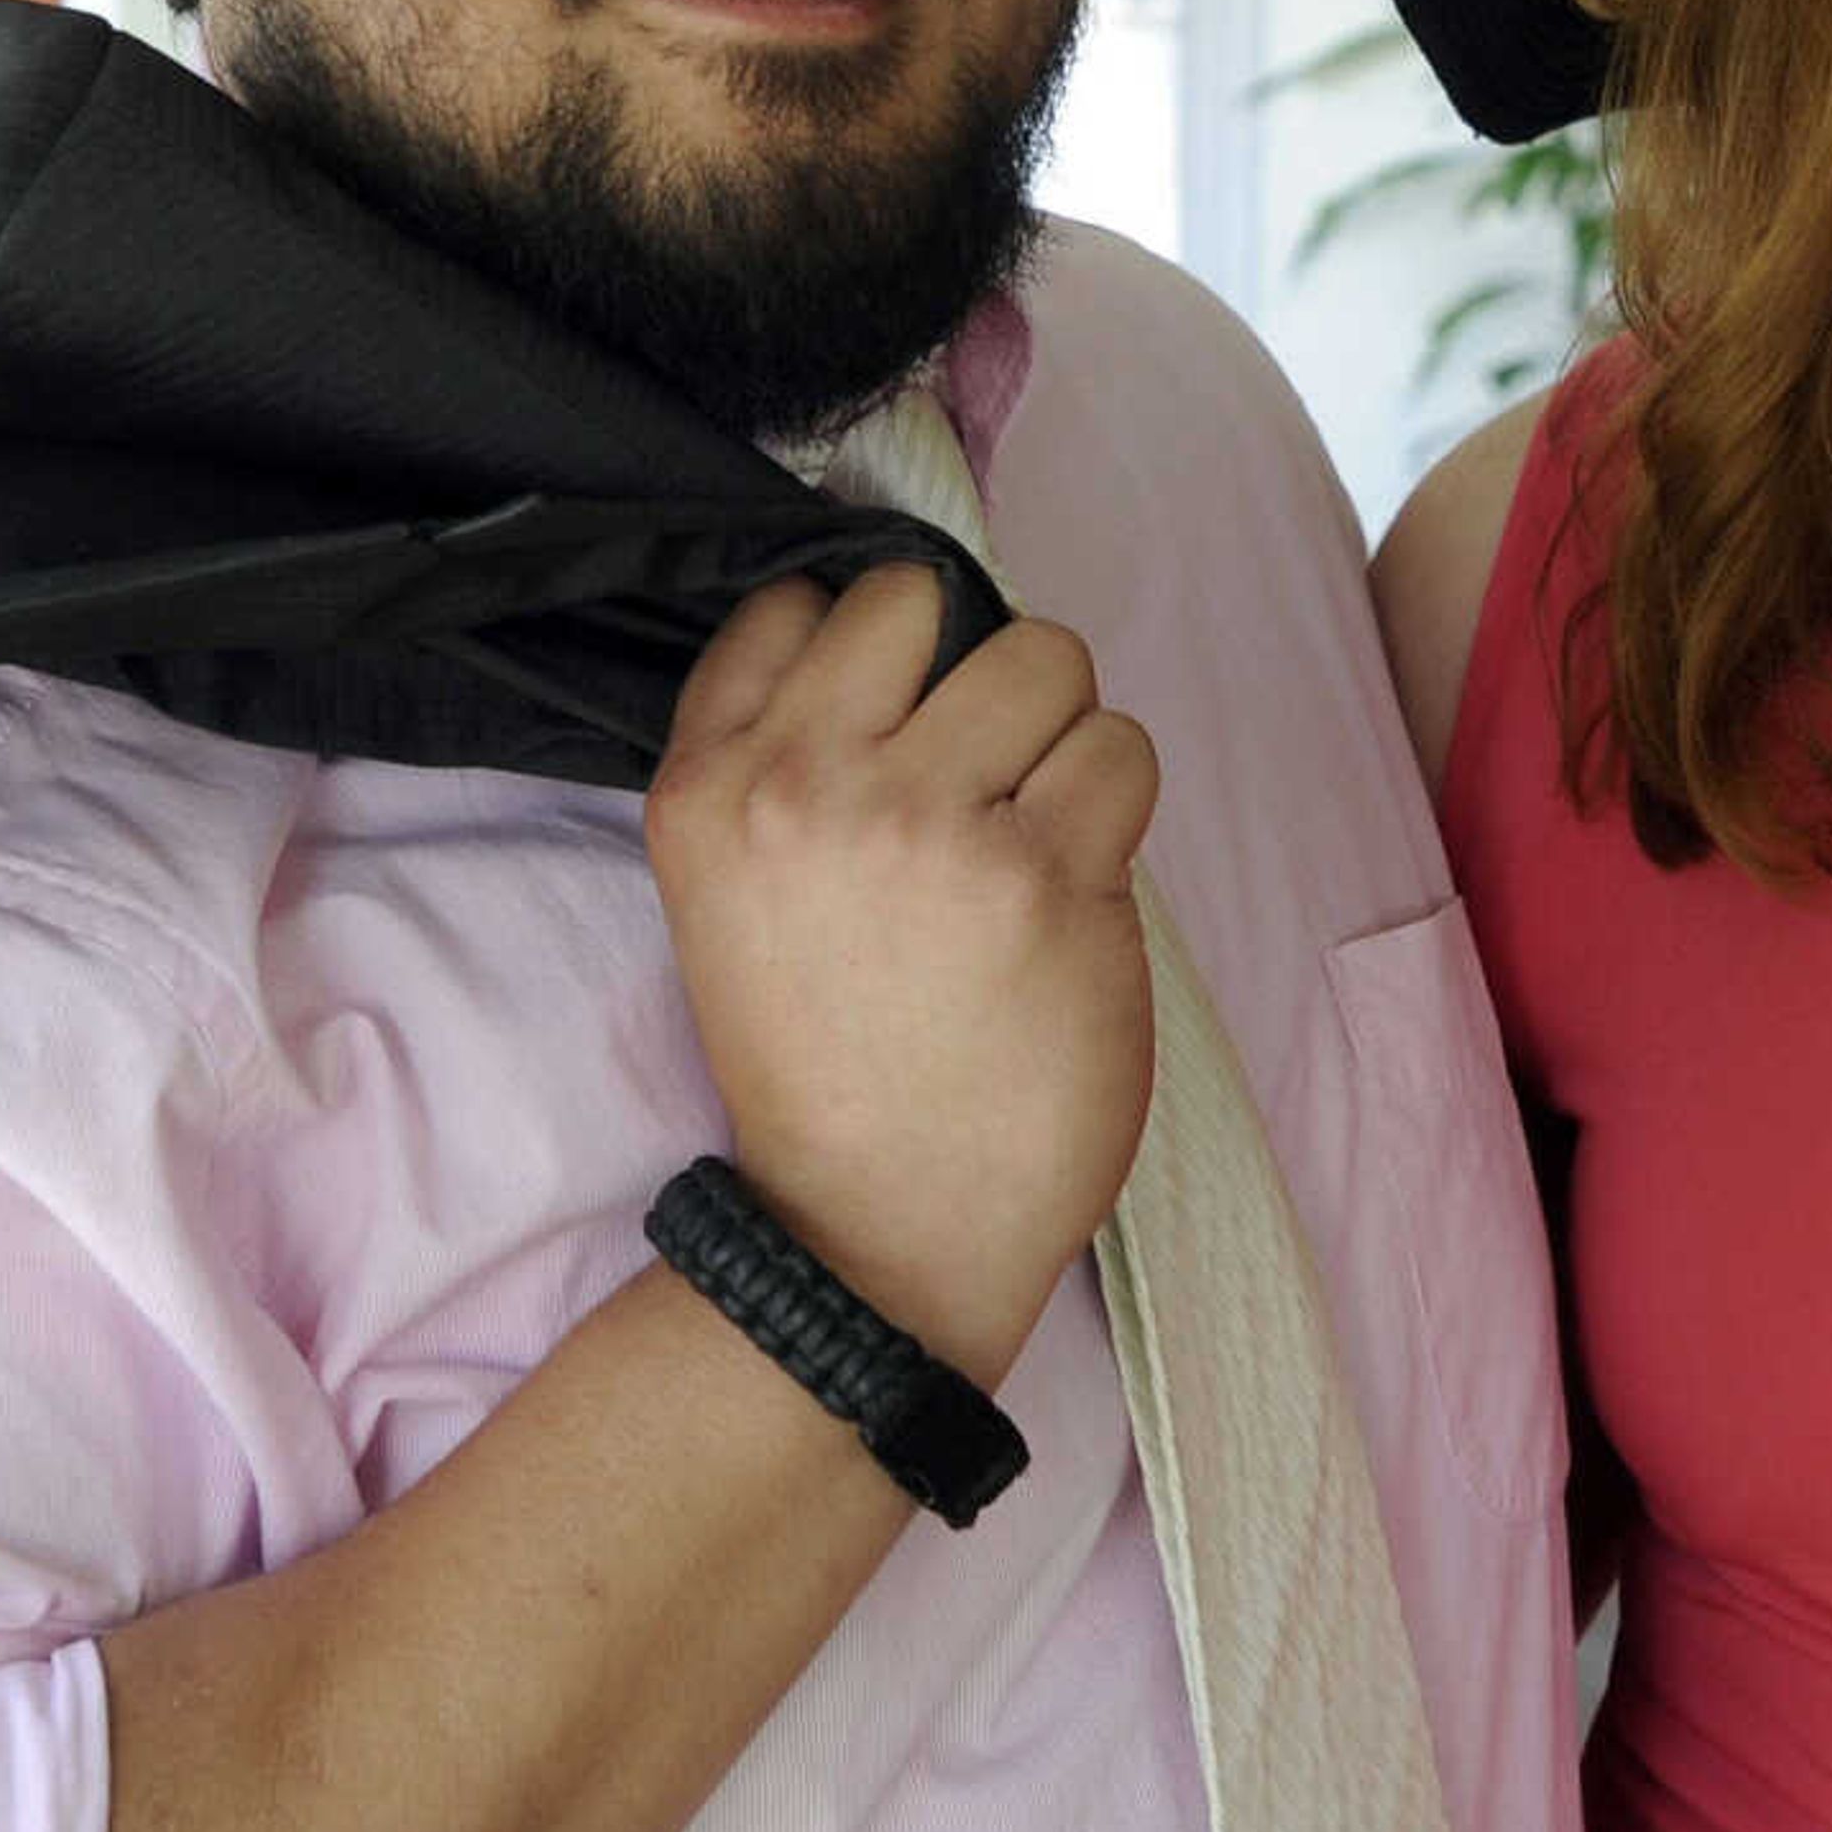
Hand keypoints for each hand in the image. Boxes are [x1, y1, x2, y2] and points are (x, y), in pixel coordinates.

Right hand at [646, 569, 1157, 1386]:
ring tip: (1031, 836)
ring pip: (1048, 659)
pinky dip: (1116, 808)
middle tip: (981, 774)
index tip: (898, 711)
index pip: (793, 604)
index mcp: (708, 787)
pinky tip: (1072, 888)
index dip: (870, 643)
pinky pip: (1123, 750)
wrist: (871, 1234)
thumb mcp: (731, 893)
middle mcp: (807, 787)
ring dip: (1061, 738)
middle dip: (973, 672)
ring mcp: (929, 825)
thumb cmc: (825, 1062)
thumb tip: (915, 640)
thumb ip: (786, 760)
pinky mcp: (1044, 874)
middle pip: (924, 598)